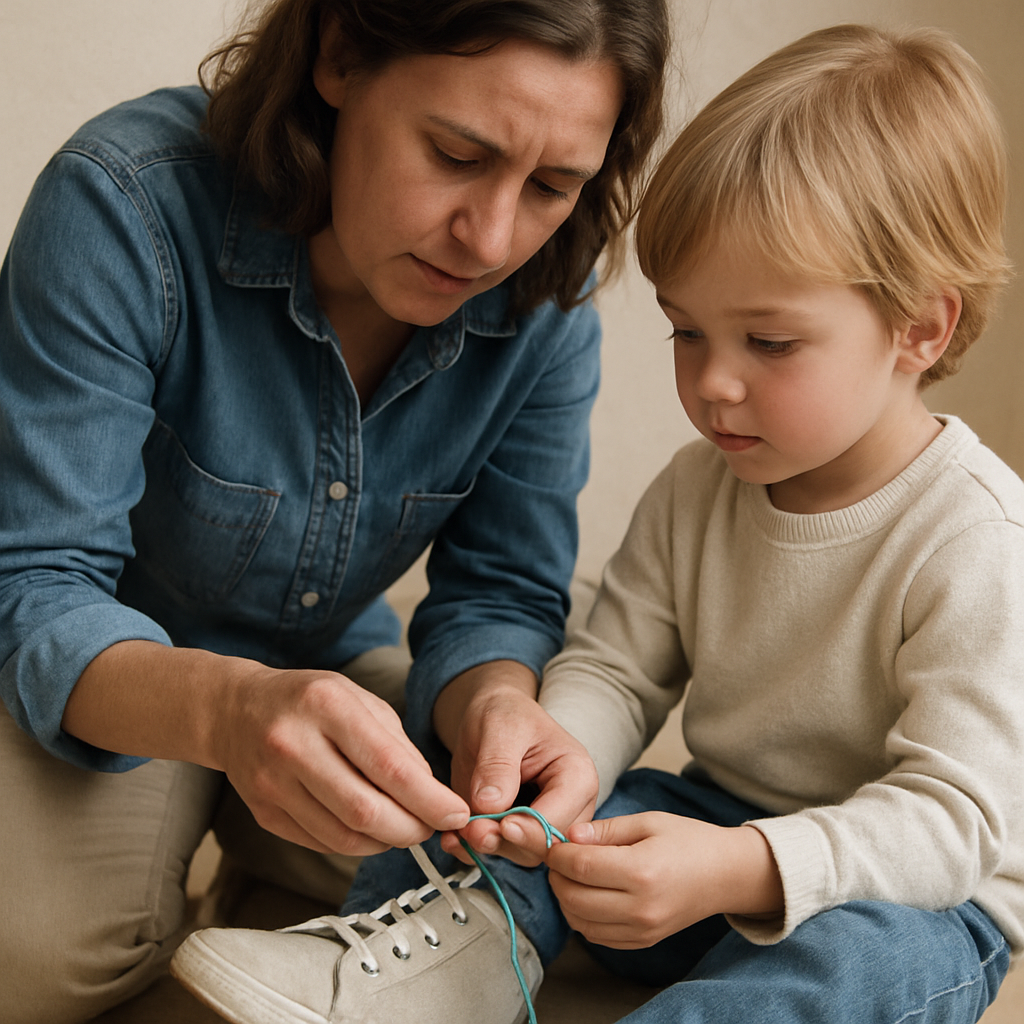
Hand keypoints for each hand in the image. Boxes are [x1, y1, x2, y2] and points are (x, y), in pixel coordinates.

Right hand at [65, 641, 469, 854]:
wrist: (236, 710)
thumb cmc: (310, 701)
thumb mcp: (359, 699)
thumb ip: (396, 743)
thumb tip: (431, 794)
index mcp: (326, 705)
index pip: (388, 767)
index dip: (429, 799)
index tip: (457, 813)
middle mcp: (294, 744)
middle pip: (365, 810)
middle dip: (412, 828)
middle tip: (435, 828)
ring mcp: (272, 783)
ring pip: (343, 836)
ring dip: (387, 842)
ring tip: (408, 830)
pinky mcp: (264, 812)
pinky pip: (322, 843)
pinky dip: (358, 845)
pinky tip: (374, 832)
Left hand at [432, 661, 598, 865]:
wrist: (489, 716)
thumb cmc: (504, 712)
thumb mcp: (501, 727)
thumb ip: (497, 765)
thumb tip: (490, 805)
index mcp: (577, 776)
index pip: (561, 817)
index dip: (531, 828)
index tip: (499, 824)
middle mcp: (568, 806)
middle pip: (545, 845)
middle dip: (506, 842)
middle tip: (471, 831)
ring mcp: (542, 822)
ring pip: (522, 854)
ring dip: (488, 848)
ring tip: (457, 833)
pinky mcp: (517, 831)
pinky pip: (500, 851)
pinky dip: (474, 850)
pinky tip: (453, 839)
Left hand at [519, 813, 782, 948]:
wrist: (725, 875)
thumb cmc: (688, 840)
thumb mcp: (648, 821)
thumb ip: (605, 830)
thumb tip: (569, 835)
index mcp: (642, 871)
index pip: (579, 867)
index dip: (555, 852)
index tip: (548, 838)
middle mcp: (640, 907)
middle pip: (572, 897)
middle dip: (556, 874)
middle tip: (560, 854)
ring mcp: (641, 930)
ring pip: (578, 920)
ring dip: (565, 896)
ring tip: (574, 872)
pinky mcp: (640, 942)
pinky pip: (594, 935)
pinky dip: (581, 915)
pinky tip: (588, 892)